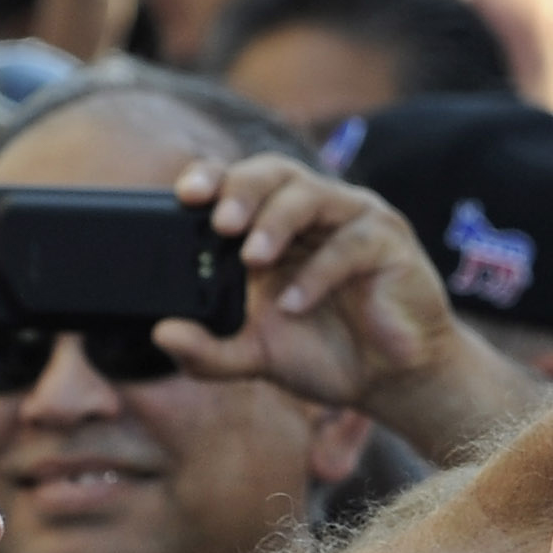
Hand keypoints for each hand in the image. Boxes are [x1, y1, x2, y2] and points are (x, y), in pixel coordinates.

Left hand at [152, 156, 463, 409]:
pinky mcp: (389, 243)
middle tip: (220, 223)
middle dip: (242, 190)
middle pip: (274, 171)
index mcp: (275, 224)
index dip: (213, 177)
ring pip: (312, 194)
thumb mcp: (256, 356)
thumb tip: (161, 336)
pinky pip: (351, 243)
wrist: (392, 381)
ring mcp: (354, 220)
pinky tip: (296, 304)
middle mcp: (314, 211)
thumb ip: (208, 350)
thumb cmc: (325, 353)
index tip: (185, 195)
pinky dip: (318, 273)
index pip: (238, 180)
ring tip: (253, 258)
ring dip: (277, 221)